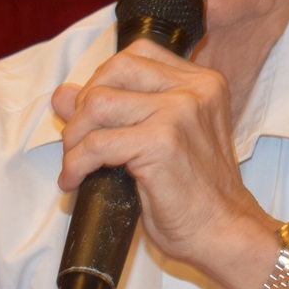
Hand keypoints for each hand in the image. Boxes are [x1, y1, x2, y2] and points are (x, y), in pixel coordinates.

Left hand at [51, 41, 271, 268]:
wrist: (225, 233)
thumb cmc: (198, 195)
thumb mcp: (160, 140)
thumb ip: (120, 110)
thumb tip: (63, 94)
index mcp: (202, 83)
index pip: (136, 55)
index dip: (102, 81)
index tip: (93, 116)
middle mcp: (194, 90)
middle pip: (114, 70)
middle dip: (83, 105)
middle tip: (78, 141)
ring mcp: (179, 113)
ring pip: (98, 103)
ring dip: (74, 136)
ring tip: (75, 163)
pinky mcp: (161, 143)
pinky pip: (96, 143)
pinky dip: (75, 164)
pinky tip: (75, 181)